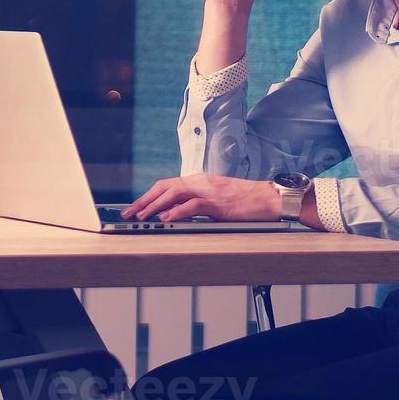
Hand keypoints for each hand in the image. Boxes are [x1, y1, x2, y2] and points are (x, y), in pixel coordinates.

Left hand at [124, 174, 277, 222]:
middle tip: (128, 214)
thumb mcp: (217, 199)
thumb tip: (177, 214)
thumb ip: (198, 203)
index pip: (166, 185)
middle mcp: (201, 182)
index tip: (134, 208)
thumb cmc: (246, 201)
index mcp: (199, 181)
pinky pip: (193, 205)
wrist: (270, 198)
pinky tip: (166, 219)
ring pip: (174, 194)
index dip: (148, 196)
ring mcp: (210, 191)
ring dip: (155, 206)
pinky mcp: (219, 203)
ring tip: (142, 217)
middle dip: (144, 201)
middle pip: (164, 187)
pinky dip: (177, 211)